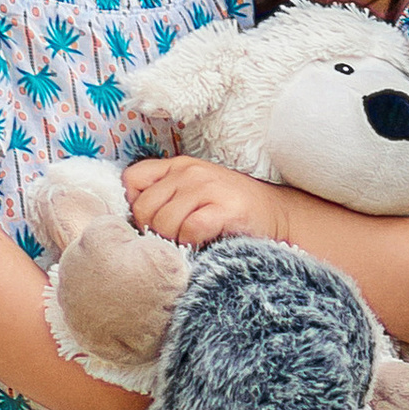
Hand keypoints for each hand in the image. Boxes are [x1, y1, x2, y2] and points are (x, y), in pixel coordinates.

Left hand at [122, 155, 294, 248]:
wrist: (278, 216)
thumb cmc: (230, 210)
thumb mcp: (194, 193)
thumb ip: (165, 198)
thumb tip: (130, 225)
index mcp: (177, 166)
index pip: (131, 180)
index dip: (135, 206)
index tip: (151, 223)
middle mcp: (190, 171)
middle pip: (143, 208)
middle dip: (153, 232)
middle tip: (174, 239)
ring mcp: (208, 187)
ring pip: (164, 222)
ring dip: (174, 241)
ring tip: (191, 242)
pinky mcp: (226, 208)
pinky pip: (190, 231)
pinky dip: (193, 243)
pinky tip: (205, 242)